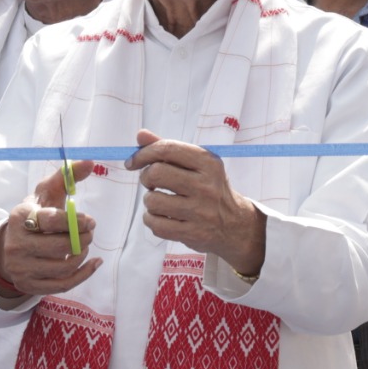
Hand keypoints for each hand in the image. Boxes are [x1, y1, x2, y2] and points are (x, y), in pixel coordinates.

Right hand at [0, 160, 108, 299]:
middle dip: (82, 239)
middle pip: (59, 246)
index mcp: (20, 217)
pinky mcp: (28, 285)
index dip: (75, 221)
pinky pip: (63, 285)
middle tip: (90, 233)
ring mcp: (21, 268)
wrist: (10, 246)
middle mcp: (16, 244)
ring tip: (85, 245)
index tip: (90, 221)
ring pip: (63, 267)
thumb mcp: (46, 193)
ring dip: (82, 255)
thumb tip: (90, 162)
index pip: (50, 220)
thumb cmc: (35, 216)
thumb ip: (67, 176)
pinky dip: (84, 274)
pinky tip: (94, 263)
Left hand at [129, 130, 266, 277]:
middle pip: (156, 173)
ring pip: (153, 201)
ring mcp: (200, 211)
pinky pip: (156, 225)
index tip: (132, 162)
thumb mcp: (197, 164)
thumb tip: (141, 135)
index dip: (143, 154)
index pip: (167, 149)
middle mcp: (206, 186)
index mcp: (208, 163)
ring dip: (149, 201)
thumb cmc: (210, 189)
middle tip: (150, 183)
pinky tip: (160, 217)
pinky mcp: (193, 233)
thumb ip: (169, 149)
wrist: (235, 224)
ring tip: (159, 201)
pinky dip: (151, 220)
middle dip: (146, 177)